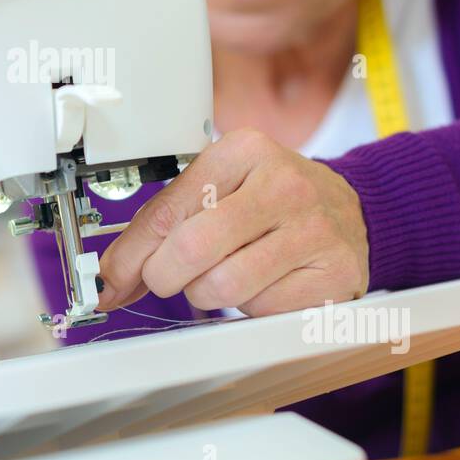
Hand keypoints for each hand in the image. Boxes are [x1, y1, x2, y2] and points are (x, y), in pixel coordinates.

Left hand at [97, 128, 369, 316]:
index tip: (112, 279)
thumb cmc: (272, 199)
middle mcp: (283, 184)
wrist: (348, 209)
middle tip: (170, 279)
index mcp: (244, 150)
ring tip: (224, 273)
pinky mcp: (334, 273)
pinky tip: (263, 283)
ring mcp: (314, 229)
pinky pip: (262, 309)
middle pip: (191, 250)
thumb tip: (111, 276)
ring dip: (207, 294)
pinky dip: (249, 307)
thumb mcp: (218, 188)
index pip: (166, 212)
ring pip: (223, 286)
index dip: (130, 255)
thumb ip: (162, 224)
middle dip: (165, 277)